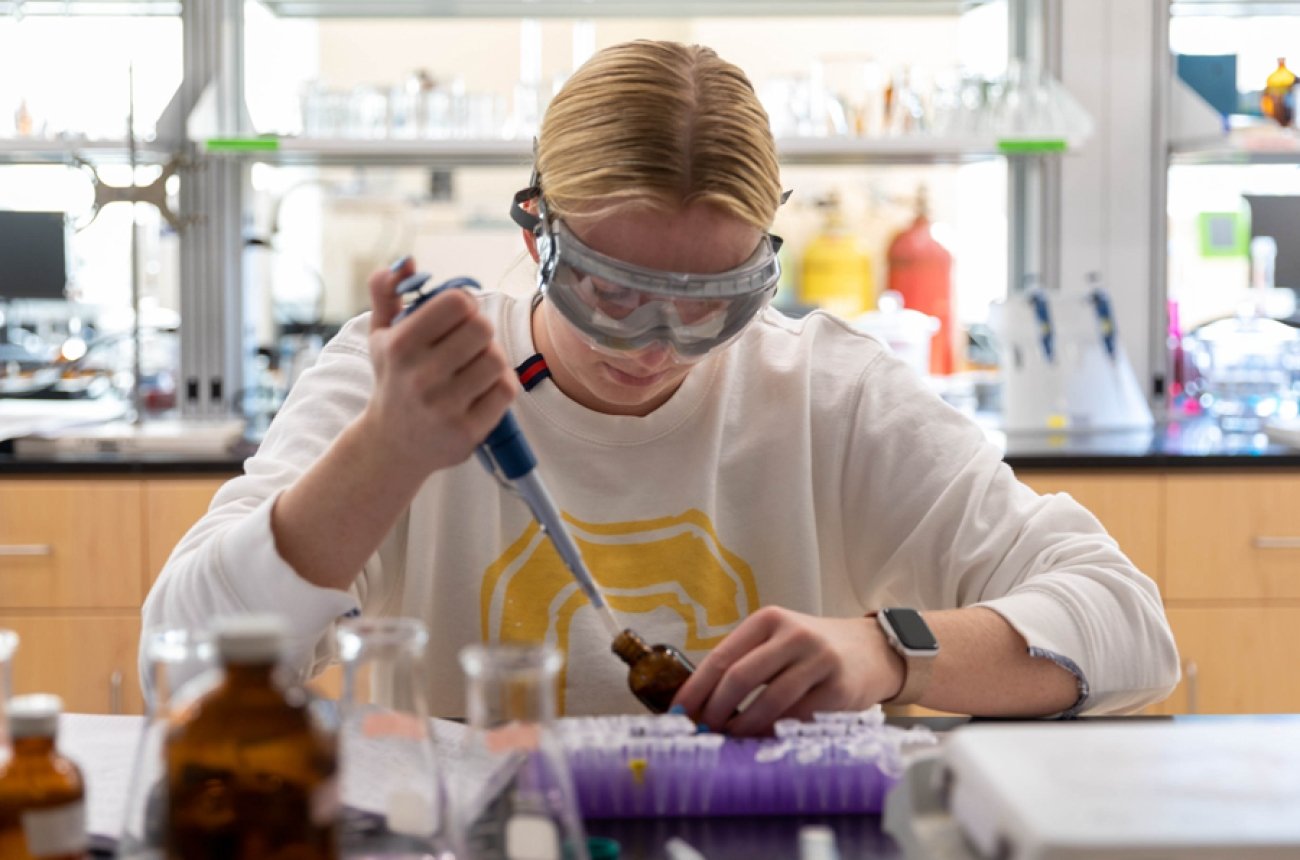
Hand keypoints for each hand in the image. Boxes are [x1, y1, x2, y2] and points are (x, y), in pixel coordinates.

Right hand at [357, 258, 518, 476]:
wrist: (392, 444)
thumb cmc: (393, 380)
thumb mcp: (380, 336)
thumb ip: (386, 293)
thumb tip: (405, 263)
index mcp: (400, 345)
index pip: (457, 302)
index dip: (464, 304)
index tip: (457, 316)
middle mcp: (421, 376)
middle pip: (482, 328)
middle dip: (480, 330)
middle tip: (468, 342)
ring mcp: (445, 407)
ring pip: (497, 359)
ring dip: (492, 358)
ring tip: (474, 367)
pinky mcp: (467, 431)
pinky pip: (505, 390)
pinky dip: (499, 386)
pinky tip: (481, 390)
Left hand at [671, 606, 904, 736]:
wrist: (872, 649)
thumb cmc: (813, 648)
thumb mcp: (779, 638)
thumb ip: (745, 659)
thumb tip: (700, 700)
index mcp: (769, 619)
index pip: (721, 656)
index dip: (696, 688)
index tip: (680, 711)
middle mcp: (793, 635)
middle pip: (740, 677)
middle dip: (715, 710)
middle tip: (704, 730)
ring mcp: (818, 660)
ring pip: (769, 701)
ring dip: (743, 726)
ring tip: (730, 738)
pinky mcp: (838, 688)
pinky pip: (797, 717)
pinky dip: (774, 732)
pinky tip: (762, 739)